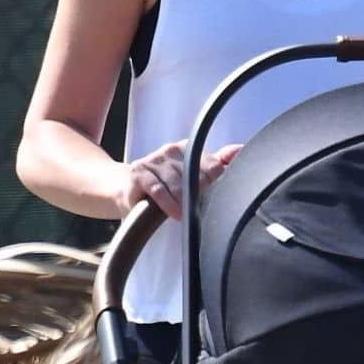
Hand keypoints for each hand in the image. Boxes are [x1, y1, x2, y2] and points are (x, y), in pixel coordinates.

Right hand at [118, 141, 240, 219]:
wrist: (123, 187)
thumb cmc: (162, 183)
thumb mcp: (188, 172)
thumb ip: (215, 162)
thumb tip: (240, 151)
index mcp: (187, 149)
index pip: (212, 165)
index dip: (216, 183)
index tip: (215, 196)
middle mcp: (170, 151)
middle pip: (196, 176)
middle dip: (201, 194)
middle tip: (202, 207)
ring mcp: (154, 161)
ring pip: (178, 184)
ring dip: (184, 202)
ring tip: (187, 214)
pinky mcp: (139, 174)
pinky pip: (158, 190)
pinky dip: (168, 203)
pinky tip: (174, 213)